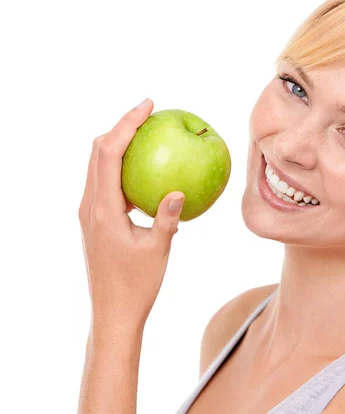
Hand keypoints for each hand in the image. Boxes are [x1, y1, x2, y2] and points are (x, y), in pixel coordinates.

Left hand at [78, 98, 185, 331]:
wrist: (112, 312)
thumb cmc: (136, 284)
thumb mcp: (158, 250)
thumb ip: (168, 218)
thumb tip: (180, 190)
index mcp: (102, 209)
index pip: (108, 153)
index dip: (126, 124)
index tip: (148, 105)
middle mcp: (89, 206)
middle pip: (97, 152)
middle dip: (120, 127)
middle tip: (148, 114)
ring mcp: (89, 213)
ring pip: (98, 166)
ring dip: (118, 145)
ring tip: (148, 136)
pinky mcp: (95, 221)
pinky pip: (106, 183)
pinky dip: (122, 168)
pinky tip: (147, 174)